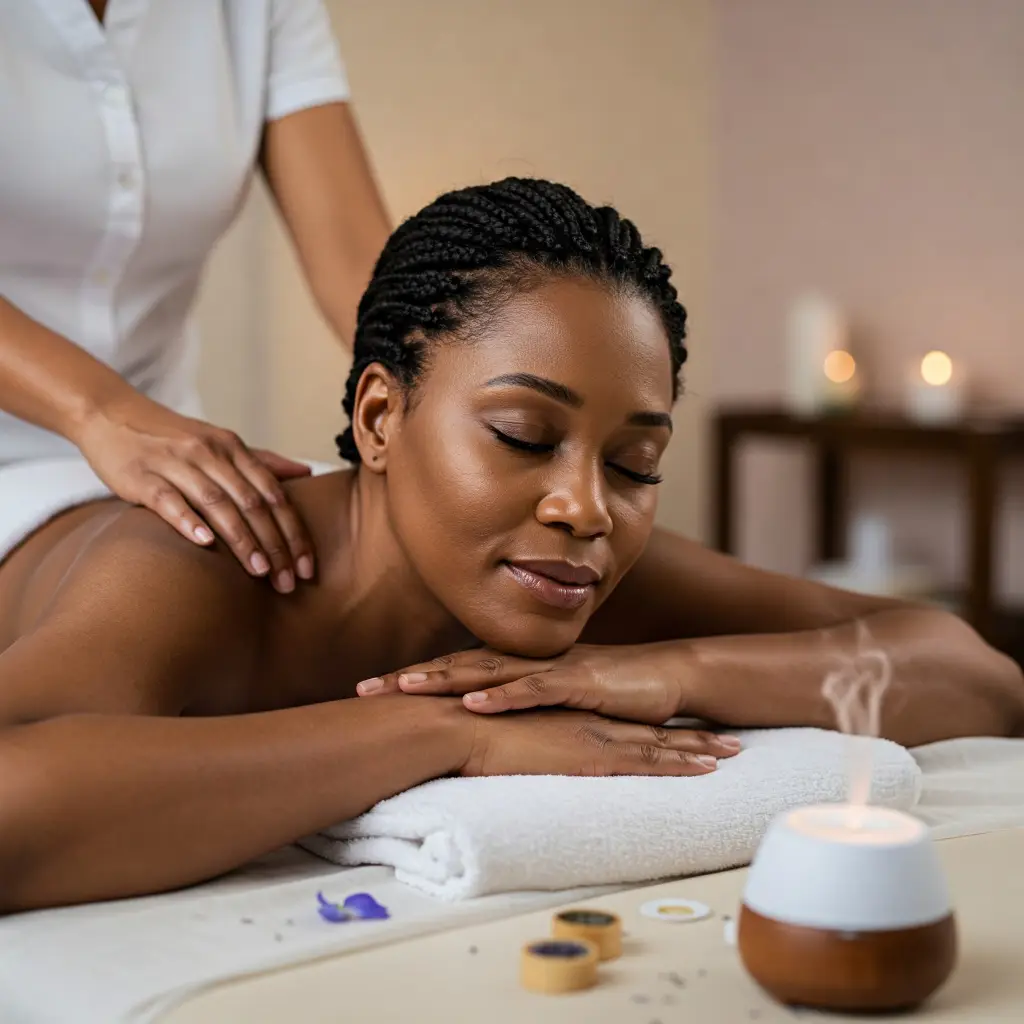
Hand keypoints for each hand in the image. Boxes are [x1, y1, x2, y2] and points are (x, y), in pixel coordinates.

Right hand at [76, 392, 313, 591]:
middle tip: (288, 581)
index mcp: (232, 448)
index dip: (294, 532)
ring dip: (242, 540)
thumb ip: (261, 461)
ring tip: (260, 572)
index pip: (274, 494)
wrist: (111, 414)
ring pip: (217, 503)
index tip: (307, 566)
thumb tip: (306, 472)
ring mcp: (175, 463)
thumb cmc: (173, 437)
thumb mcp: (219, 442)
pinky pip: (168, 500)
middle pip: (252, 503)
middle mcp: (209, 453)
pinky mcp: (142, 476)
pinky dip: (188, 521)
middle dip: (275, 545)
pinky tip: (206, 544)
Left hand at [358, 642, 711, 728]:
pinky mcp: (578, 682)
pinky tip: (473, 703)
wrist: (664, 677)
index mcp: (516, 667)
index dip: (412, 680)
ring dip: (444, 680)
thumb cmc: (607, 692)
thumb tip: (479, 727)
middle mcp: (525, 663)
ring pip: (487, 672)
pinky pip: (534, 689)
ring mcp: (550, 669)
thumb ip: (518, 709)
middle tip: (362, 689)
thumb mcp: (553, 703)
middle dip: (410, 678)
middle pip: (457, 667)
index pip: (454, 671)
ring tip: (402, 688)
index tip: (368, 692)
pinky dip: (502, 695)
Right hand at [463, 708, 738, 776]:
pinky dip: (678, 763)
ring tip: (735, 752)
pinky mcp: (590, 750)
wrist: (458, 722)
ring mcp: (594, 735)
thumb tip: (524, 758)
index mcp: (572, 721)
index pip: (625, 728)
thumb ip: (524, 743)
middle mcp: (590, 723)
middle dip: (693, 737)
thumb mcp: (507, 737)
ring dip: (698, 748)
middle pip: (652, 732)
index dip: (660, 732)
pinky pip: (645, 759)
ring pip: (659, 744)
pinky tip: (706, 769)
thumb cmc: (472, 731)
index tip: (690, 735)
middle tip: (731, 742)